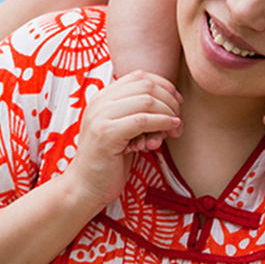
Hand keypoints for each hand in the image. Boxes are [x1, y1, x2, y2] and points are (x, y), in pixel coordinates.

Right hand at [67, 71, 182, 212]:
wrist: (85, 187)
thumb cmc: (110, 161)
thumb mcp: (124, 130)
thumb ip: (138, 112)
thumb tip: (173, 101)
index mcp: (103, 97)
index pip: (139, 76)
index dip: (164, 85)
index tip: (177, 102)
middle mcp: (100, 102)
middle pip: (146, 86)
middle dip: (169, 100)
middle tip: (179, 117)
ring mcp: (101, 116)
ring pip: (146, 101)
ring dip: (168, 113)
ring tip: (176, 128)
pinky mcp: (106, 133)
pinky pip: (142, 120)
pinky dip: (161, 123)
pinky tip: (169, 131)